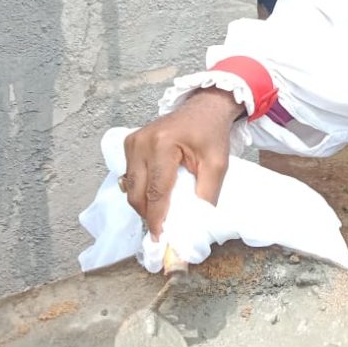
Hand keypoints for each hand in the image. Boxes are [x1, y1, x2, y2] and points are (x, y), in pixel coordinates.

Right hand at [122, 88, 244, 237]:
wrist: (204, 108)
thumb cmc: (211, 133)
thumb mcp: (217, 164)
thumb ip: (207, 194)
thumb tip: (196, 225)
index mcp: (163, 145)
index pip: (155, 192)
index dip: (156, 218)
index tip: (159, 238)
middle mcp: (142, 143)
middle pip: (137, 192)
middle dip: (148, 214)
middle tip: (162, 229)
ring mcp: (133, 142)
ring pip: (130, 186)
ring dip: (143, 203)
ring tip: (161, 212)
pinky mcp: (130, 143)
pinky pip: (130, 176)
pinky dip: (140, 189)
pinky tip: (156, 194)